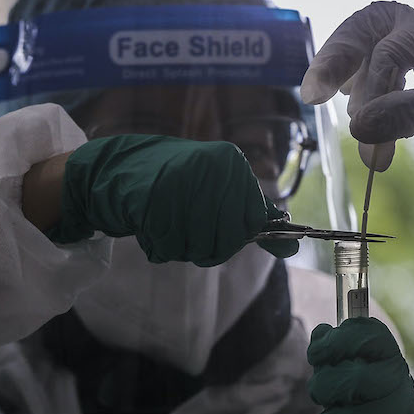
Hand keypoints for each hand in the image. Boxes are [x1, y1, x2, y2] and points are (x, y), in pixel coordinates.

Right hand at [46, 134, 297, 262]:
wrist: (120, 168)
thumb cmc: (179, 183)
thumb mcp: (222, 191)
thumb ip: (255, 218)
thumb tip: (293, 246)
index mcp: (233, 165)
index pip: (251, 224)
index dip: (233, 235)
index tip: (214, 224)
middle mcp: (212, 170)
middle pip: (225, 242)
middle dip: (205, 246)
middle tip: (186, 229)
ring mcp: (183, 183)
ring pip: (196, 249)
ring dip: (179, 247)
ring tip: (167, 223)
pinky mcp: (153, 200)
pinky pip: (167, 248)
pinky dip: (158, 247)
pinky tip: (150, 225)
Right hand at [300, 1, 413, 175]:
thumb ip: (402, 114)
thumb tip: (354, 127)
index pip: (385, 48)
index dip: (369, 88)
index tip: (360, 129)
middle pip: (372, 29)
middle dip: (340, 58)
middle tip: (314, 93)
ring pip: (383, 54)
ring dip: (361, 84)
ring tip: (351, 120)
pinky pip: (400, 80)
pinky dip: (381, 97)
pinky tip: (372, 119)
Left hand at [307, 317, 413, 413]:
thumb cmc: (371, 407)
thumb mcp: (357, 375)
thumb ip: (338, 354)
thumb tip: (321, 333)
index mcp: (391, 359)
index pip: (370, 335)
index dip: (338, 340)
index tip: (317, 352)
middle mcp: (400, 386)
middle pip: (354, 381)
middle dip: (323, 388)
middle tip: (320, 394)